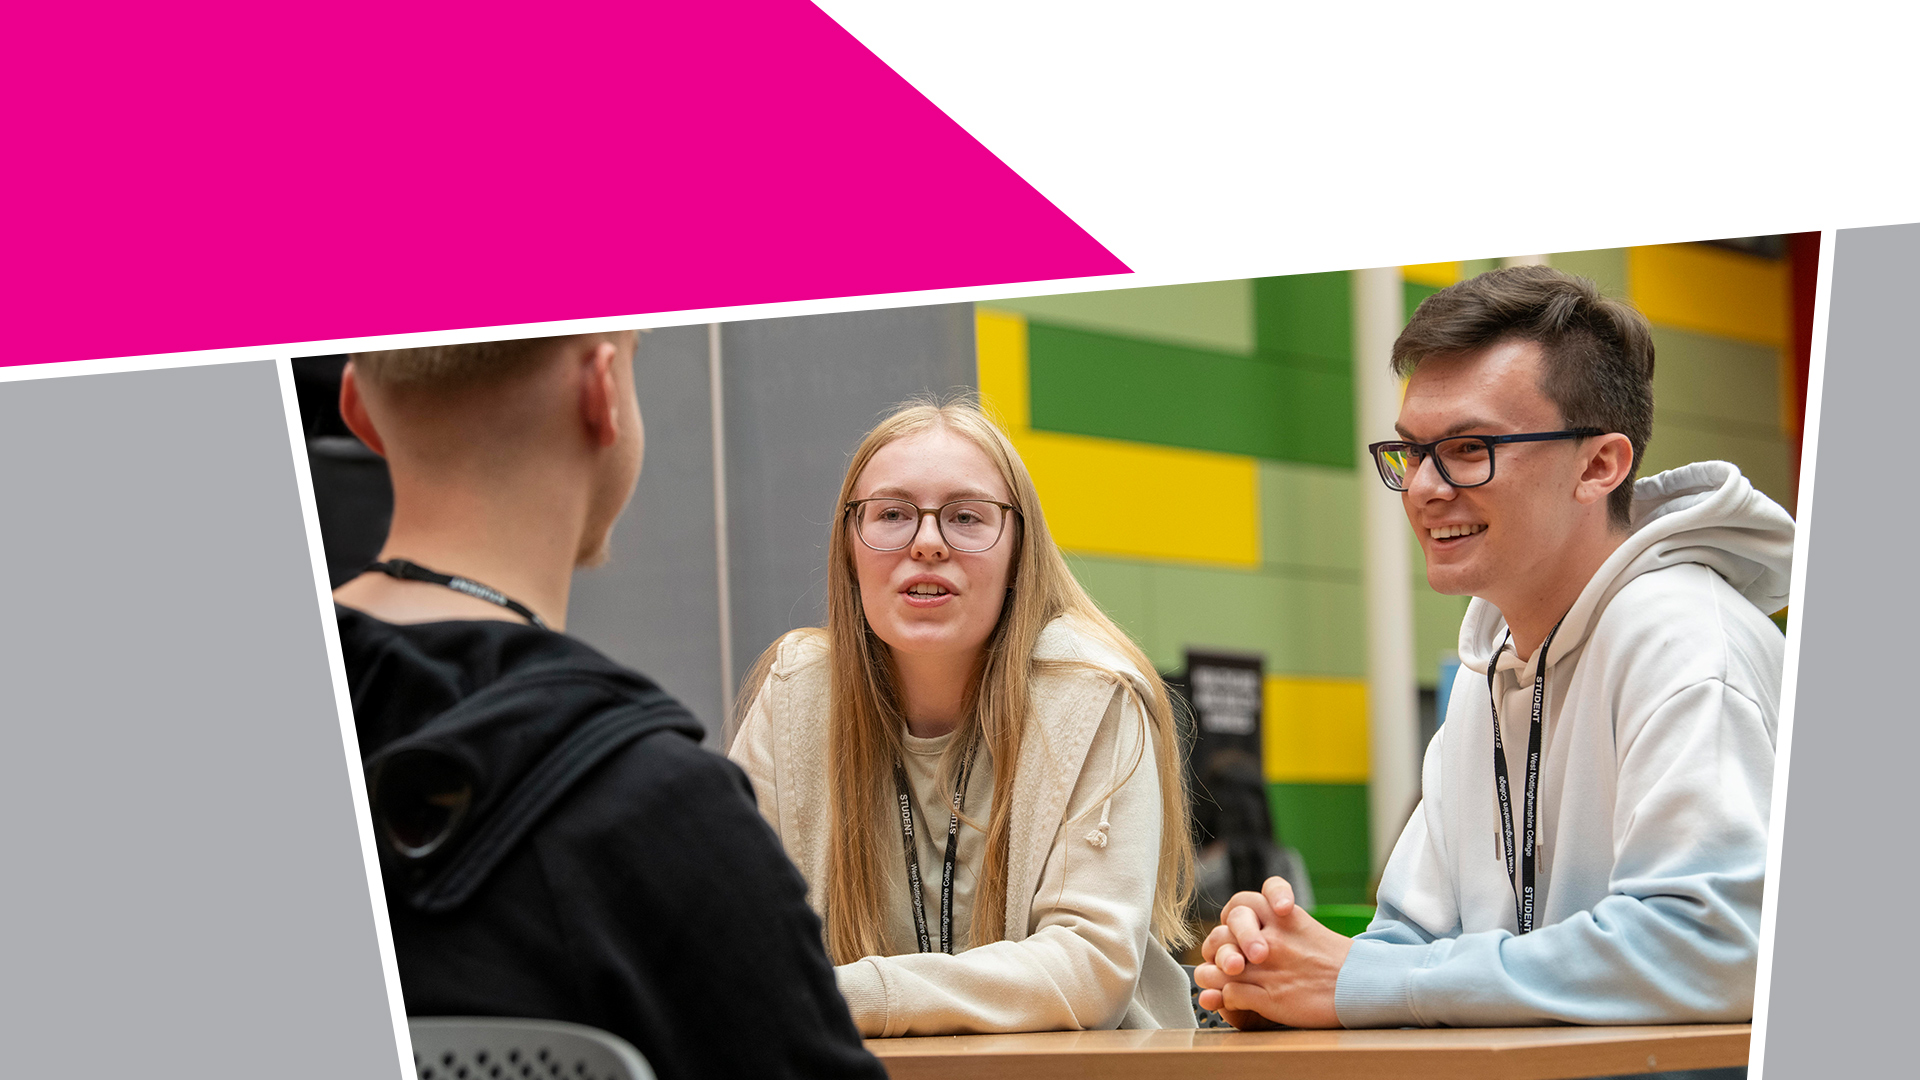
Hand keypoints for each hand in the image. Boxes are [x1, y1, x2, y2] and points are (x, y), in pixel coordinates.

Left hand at [1193, 876, 1350, 1028]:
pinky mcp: (1271, 997)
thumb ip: (1275, 928)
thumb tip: (1242, 943)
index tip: (1243, 926)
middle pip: (1226, 931)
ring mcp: (1270, 968)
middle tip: (1228, 959)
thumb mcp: (1307, 931)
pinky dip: (1225, 997)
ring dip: (1213, 973)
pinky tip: (1233, 999)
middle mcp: (1274, 938)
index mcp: (1285, 918)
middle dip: (1219, 944)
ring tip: (1217, 978)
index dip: (1236, 912)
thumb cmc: (1336, 962)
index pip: (1247, 899)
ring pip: (1220, 965)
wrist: (1363, 987)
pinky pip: (1231, 993)